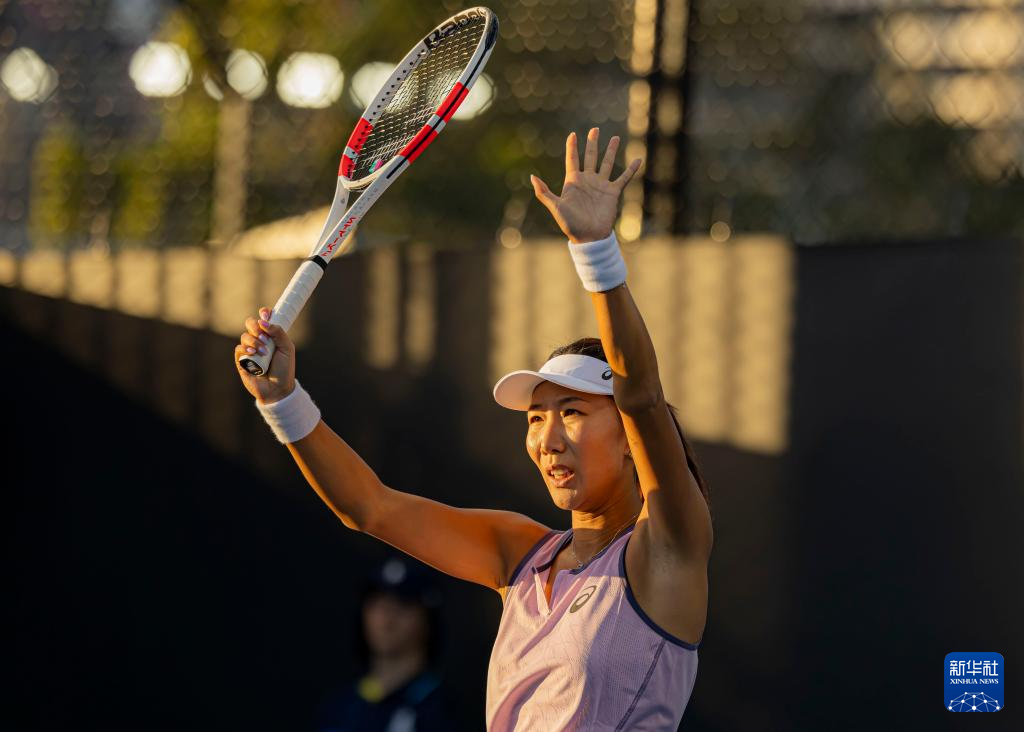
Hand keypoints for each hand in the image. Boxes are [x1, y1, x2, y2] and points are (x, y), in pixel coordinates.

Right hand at [233, 306, 295, 403]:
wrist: (278, 389)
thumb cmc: (285, 369)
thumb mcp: (287, 348)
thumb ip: (279, 332)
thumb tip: (264, 322)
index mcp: (271, 335)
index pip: (264, 319)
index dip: (264, 314)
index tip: (266, 314)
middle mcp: (259, 340)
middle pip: (250, 323)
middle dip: (255, 325)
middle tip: (263, 335)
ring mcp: (250, 349)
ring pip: (245, 336)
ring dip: (254, 341)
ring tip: (263, 352)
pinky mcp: (242, 360)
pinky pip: (239, 348)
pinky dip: (245, 349)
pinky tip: (252, 353)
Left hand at [530, 127, 641, 243]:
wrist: (589, 237)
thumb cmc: (570, 224)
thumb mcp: (555, 207)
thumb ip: (544, 192)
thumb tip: (532, 177)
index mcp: (573, 181)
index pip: (572, 159)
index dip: (572, 147)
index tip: (573, 134)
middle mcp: (588, 180)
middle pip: (590, 156)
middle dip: (592, 143)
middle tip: (595, 129)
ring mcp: (601, 185)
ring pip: (607, 163)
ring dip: (611, 151)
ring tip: (615, 138)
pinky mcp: (612, 192)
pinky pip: (623, 178)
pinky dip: (631, 169)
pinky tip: (638, 159)